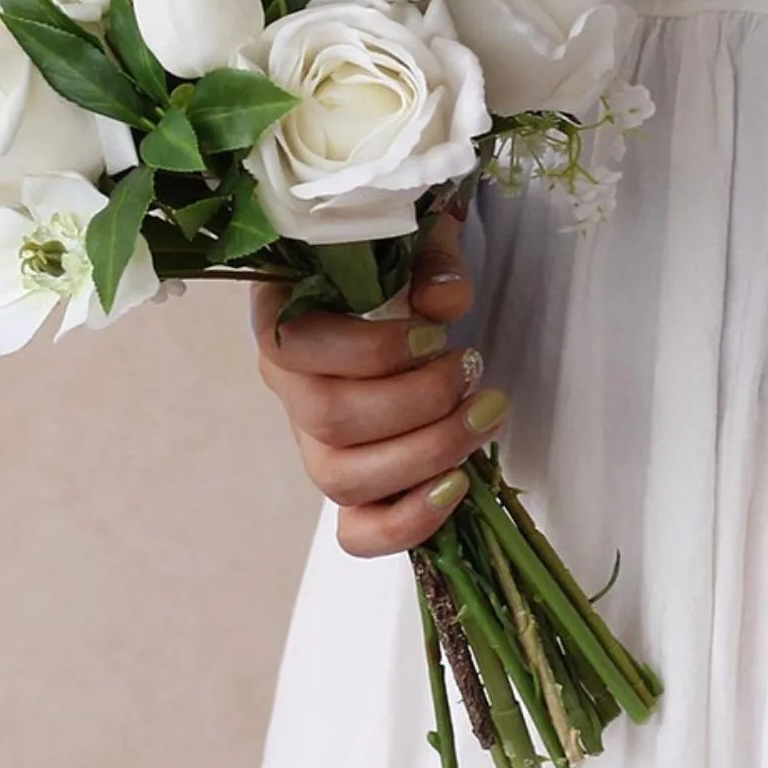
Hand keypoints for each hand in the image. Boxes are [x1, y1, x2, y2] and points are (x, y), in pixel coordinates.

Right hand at [251, 216, 508, 556]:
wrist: (407, 292)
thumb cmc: (400, 262)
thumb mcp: (416, 236)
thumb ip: (430, 258)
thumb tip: (444, 300)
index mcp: (282, 314)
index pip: (295, 346)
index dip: (369, 350)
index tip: (436, 335)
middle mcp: (289, 385)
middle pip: (328, 419)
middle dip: (417, 402)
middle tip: (475, 371)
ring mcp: (314, 443)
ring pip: (341, 478)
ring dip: (425, 453)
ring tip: (485, 416)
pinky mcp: (352, 486)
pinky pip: (356, 532)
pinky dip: (407, 523)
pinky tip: (457, 487)